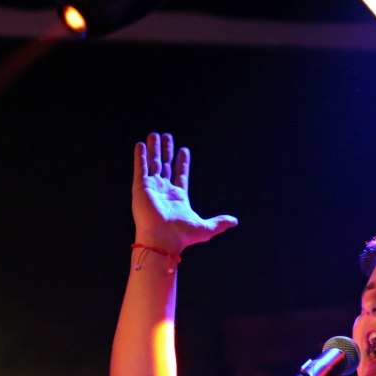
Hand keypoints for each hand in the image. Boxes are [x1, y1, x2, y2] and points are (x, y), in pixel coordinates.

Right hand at [132, 132, 236, 253]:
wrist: (162, 240)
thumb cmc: (182, 236)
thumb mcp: (206, 228)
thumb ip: (219, 222)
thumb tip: (234, 221)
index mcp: (179, 197)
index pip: (180, 174)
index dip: (182, 162)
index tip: (184, 150)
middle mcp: (164, 191)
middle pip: (165, 165)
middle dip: (166, 151)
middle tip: (166, 136)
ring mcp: (152, 188)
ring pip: (153, 164)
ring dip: (154, 149)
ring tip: (155, 134)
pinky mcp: (140, 188)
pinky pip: (140, 168)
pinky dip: (140, 157)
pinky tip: (141, 145)